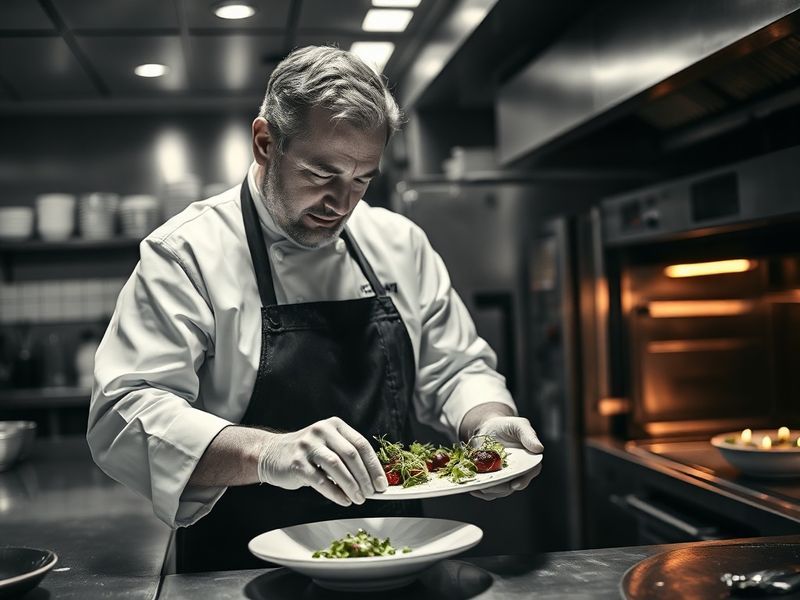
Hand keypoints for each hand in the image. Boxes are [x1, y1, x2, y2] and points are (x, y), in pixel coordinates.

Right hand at [257, 416, 387, 505]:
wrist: (270, 454)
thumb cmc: (307, 454)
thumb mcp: (328, 446)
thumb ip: (348, 457)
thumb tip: (373, 481)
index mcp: (335, 425)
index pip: (361, 445)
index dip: (374, 466)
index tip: (382, 484)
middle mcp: (322, 431)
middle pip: (351, 455)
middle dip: (365, 478)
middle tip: (371, 494)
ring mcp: (308, 445)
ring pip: (337, 466)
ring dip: (351, 486)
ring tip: (359, 499)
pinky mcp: (296, 462)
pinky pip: (320, 480)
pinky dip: (335, 492)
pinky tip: (343, 500)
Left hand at [468, 415, 542, 500]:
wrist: (488, 429)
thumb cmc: (506, 426)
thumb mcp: (518, 425)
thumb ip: (528, 435)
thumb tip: (539, 448)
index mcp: (530, 461)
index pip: (530, 472)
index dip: (524, 480)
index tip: (515, 484)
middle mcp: (519, 473)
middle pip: (513, 485)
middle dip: (502, 487)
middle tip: (490, 485)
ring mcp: (506, 479)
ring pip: (500, 491)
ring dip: (489, 489)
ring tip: (478, 485)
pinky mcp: (493, 481)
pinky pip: (488, 491)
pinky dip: (480, 491)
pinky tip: (472, 487)